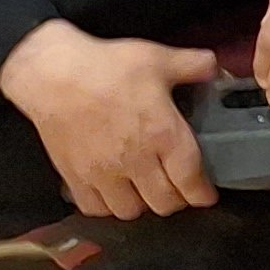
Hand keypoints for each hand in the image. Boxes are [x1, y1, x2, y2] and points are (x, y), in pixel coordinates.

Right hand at [0, 25, 218, 219]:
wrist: (54, 76)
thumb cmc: (108, 66)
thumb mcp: (159, 58)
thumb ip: (195, 65)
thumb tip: (216, 70)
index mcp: (162, 134)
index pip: (190, 179)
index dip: (202, 194)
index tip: (207, 196)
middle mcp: (135, 161)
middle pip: (163, 203)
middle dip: (177, 200)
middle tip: (179, 189)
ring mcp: (102, 174)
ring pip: (130, 211)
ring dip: (143, 205)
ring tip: (147, 191)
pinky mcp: (74, 178)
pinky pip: (95, 209)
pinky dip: (108, 207)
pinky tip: (114, 193)